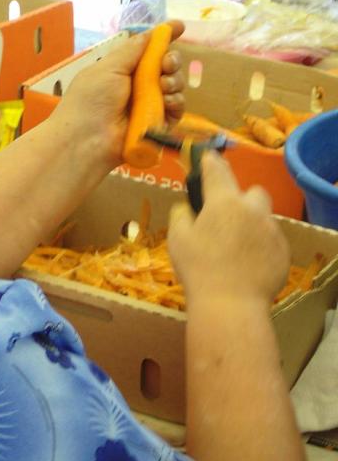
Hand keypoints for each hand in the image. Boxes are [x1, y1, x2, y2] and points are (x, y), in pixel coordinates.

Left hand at [52, 21, 184, 168]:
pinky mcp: (157, 126)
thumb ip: (133, 50)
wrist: (87, 139)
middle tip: (166, 65)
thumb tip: (152, 33)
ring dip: (174, 82)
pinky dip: (176, 103)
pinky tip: (168, 102)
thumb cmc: (92, 99)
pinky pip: (176, 111)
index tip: (180, 27)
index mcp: (123, 70)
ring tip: (163, 87)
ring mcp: (148, 107)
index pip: (148, 50)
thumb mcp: (109, 67)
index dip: (164, 38)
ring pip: (174, 87)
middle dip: (171, 61)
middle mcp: (137, 87)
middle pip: (166, 67)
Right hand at [167, 152, 289, 307]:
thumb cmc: (198, 269)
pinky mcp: (283, 251)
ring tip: (237, 249)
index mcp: (224, 202)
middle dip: (241, 200)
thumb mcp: (177, 239)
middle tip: (225, 220)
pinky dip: (261, 247)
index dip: (210, 162)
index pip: (217, 171)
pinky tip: (248, 265)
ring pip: (263, 218)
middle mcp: (252, 210)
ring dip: (252, 224)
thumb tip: (187, 207)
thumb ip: (182, 215)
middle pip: (252, 192)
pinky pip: (272, 240)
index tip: (208, 157)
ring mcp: (272, 230)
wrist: (230, 304)